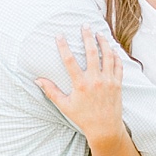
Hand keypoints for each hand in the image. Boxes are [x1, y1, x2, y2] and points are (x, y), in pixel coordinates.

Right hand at [36, 26, 124, 141]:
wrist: (105, 129)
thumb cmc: (83, 118)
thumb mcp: (64, 105)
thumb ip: (51, 91)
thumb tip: (37, 80)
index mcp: (80, 84)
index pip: (70, 60)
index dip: (63, 46)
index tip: (59, 35)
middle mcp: (95, 80)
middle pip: (92, 52)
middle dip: (88, 37)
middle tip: (85, 26)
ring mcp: (109, 81)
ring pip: (108, 56)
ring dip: (104, 43)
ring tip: (99, 33)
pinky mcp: (118, 84)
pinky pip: (118, 65)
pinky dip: (116, 55)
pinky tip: (112, 49)